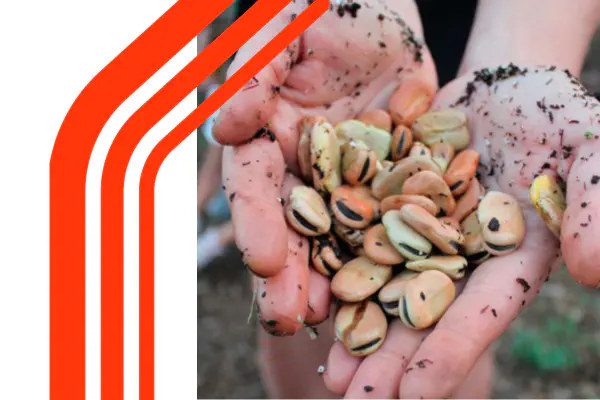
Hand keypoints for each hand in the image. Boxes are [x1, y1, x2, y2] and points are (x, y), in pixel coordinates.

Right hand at [214, 1, 436, 332]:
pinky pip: (393, 219)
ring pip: (339, 237)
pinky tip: (392, 290)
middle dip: (288, 275)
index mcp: (269, 140)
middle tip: (288, 320)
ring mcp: (350, 179)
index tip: (264, 261)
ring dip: (335, 280)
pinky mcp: (394, 178)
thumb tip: (224, 128)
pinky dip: (391, 255)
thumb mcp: (283, 34)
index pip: (257, 188)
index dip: (257, 224)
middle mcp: (304, 168)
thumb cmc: (323, 11)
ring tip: (335, 322)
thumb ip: (252, 77)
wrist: (383, 5)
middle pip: (293, 227)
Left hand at [325, 65, 599, 397]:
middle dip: (392, 359)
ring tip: (330, 373)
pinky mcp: (385, 203)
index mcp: (509, 255)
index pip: (481, 309)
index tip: (418, 395)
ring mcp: (418, 231)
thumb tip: (592, 270)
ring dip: (358, 328)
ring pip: (383, 286)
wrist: (497, 86)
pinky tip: (311, 298)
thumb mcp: (590, 147)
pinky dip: (335, 268)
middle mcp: (458, 254)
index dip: (452, 350)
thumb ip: (595, 203)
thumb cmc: (554, 114)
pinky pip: (356, 237)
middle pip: (424, 312)